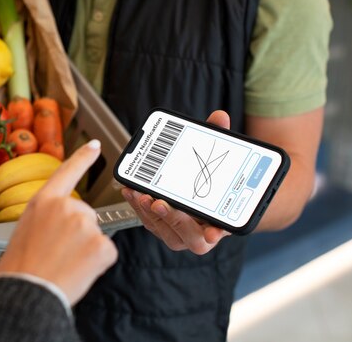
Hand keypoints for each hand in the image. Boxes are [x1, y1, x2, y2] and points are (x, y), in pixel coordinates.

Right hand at [0, 140, 117, 304]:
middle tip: (57, 254)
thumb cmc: (21, 269)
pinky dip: (96, 264)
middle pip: (85, 215)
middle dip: (78, 234)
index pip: (67, 172)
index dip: (82, 158)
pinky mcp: (101, 245)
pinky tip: (77, 271)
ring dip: (86, 250)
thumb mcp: (26, 231)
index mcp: (44, 201)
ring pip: (95, 236)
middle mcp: (67, 207)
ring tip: (64, 265)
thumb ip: (49, 219)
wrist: (27, 293)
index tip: (95, 145)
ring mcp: (86, 224)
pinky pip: (105, 253)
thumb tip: (64, 226)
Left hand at [122, 110, 231, 254]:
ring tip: (141, 195)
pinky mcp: (161, 226)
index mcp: (220, 222)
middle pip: (187, 234)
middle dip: (173, 218)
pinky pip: (149, 221)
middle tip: (160, 203)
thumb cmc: (215, 183)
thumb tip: (219, 117)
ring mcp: (179, 232)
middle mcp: (200, 232)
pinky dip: (139, 207)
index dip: (215, 233)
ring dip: (150, 213)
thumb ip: (220, 139)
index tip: (211, 233)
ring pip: (164, 229)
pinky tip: (131, 191)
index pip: (219, 232)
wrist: (207, 197)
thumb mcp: (218, 160)